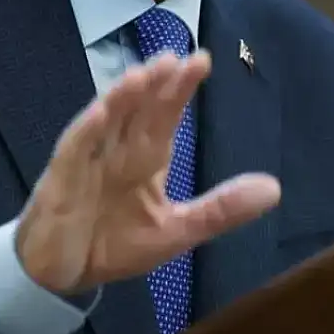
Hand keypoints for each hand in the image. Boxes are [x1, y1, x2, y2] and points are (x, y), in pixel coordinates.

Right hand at [15, 50, 280, 294]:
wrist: (59, 275)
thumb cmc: (112, 244)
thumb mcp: (176, 231)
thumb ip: (220, 209)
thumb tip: (274, 188)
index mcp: (144, 158)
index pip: (165, 116)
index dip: (180, 89)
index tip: (202, 60)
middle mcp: (116, 151)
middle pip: (137, 111)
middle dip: (154, 84)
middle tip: (173, 58)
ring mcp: (86, 162)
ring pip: (105, 122)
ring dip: (120, 99)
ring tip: (140, 76)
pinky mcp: (60, 182)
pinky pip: (72, 152)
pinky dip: (85, 132)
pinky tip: (98, 113)